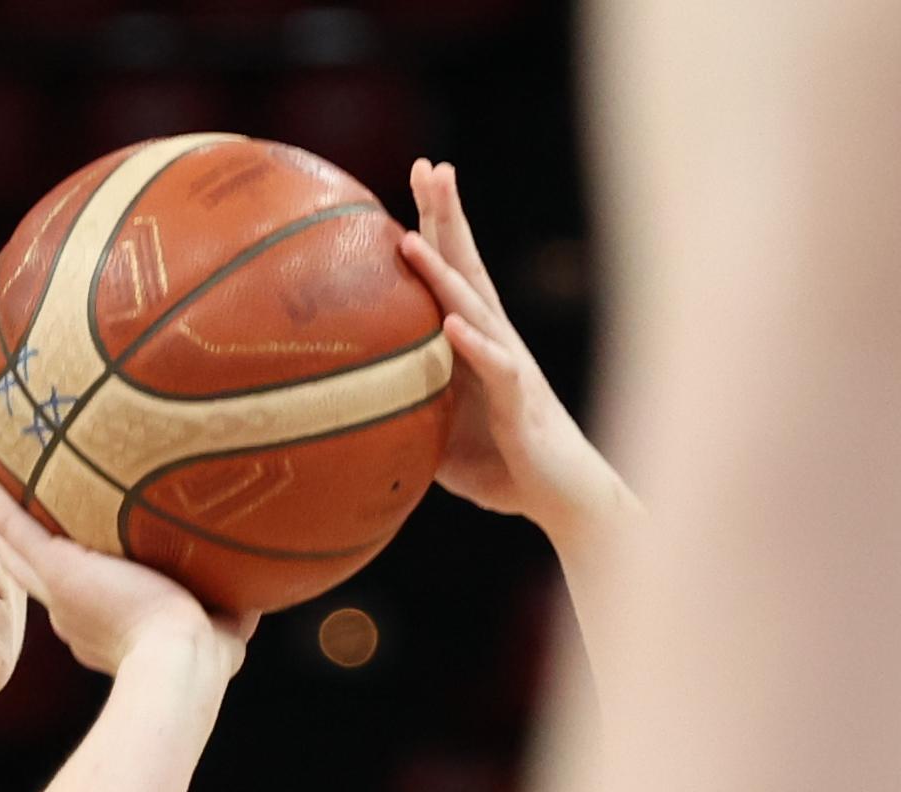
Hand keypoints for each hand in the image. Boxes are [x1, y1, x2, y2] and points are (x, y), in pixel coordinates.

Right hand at [0, 471, 256, 685]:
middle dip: (19, 536)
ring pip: (17, 542)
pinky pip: (15, 526)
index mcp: (106, 621)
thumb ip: (232, 606)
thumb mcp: (223, 627)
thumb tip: (257, 597)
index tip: (67, 544)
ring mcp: (62, 589)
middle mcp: (75, 608)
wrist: (181, 662)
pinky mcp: (58, 570)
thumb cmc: (207, 655)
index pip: (81, 587)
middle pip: (36, 563)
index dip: (69, 566)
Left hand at [402, 159, 611, 533]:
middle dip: (448, 216)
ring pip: (475, 309)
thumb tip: (356, 413)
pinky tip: (452, 325)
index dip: (435, 225)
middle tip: (428, 165)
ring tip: (415, 240)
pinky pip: (497, 369)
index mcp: (477, 342)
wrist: (562, 498)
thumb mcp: (441, 437)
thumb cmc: (506, 467)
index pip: (453, 272)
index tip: (417, 174)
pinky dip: (474, 346)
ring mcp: (510, 368)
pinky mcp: (521, 404)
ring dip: (444, 274)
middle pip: (468, 267)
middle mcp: (496, 341)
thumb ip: (409, 413)